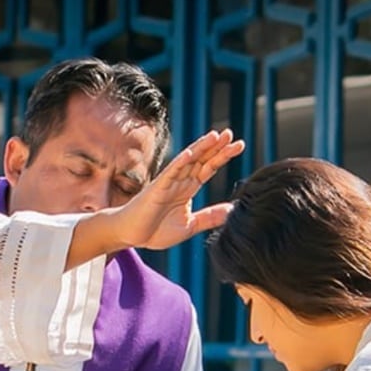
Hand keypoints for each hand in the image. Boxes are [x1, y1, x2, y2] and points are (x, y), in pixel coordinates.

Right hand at [115, 129, 244, 249]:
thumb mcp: (190, 226)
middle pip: (202, 159)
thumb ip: (209, 217)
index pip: (208, 168)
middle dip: (216, 147)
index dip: (222, 156)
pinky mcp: (157, 188)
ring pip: (188, 160)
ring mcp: (169, 182)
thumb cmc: (156, 230)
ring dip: (201, 148)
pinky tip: (192, 152)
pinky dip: (181, 162)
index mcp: (188, 188)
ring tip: (216, 136)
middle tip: (232, 134)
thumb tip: (232, 211)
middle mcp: (180, 181)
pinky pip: (170, 172)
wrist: (131, 235)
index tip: (238, 146)